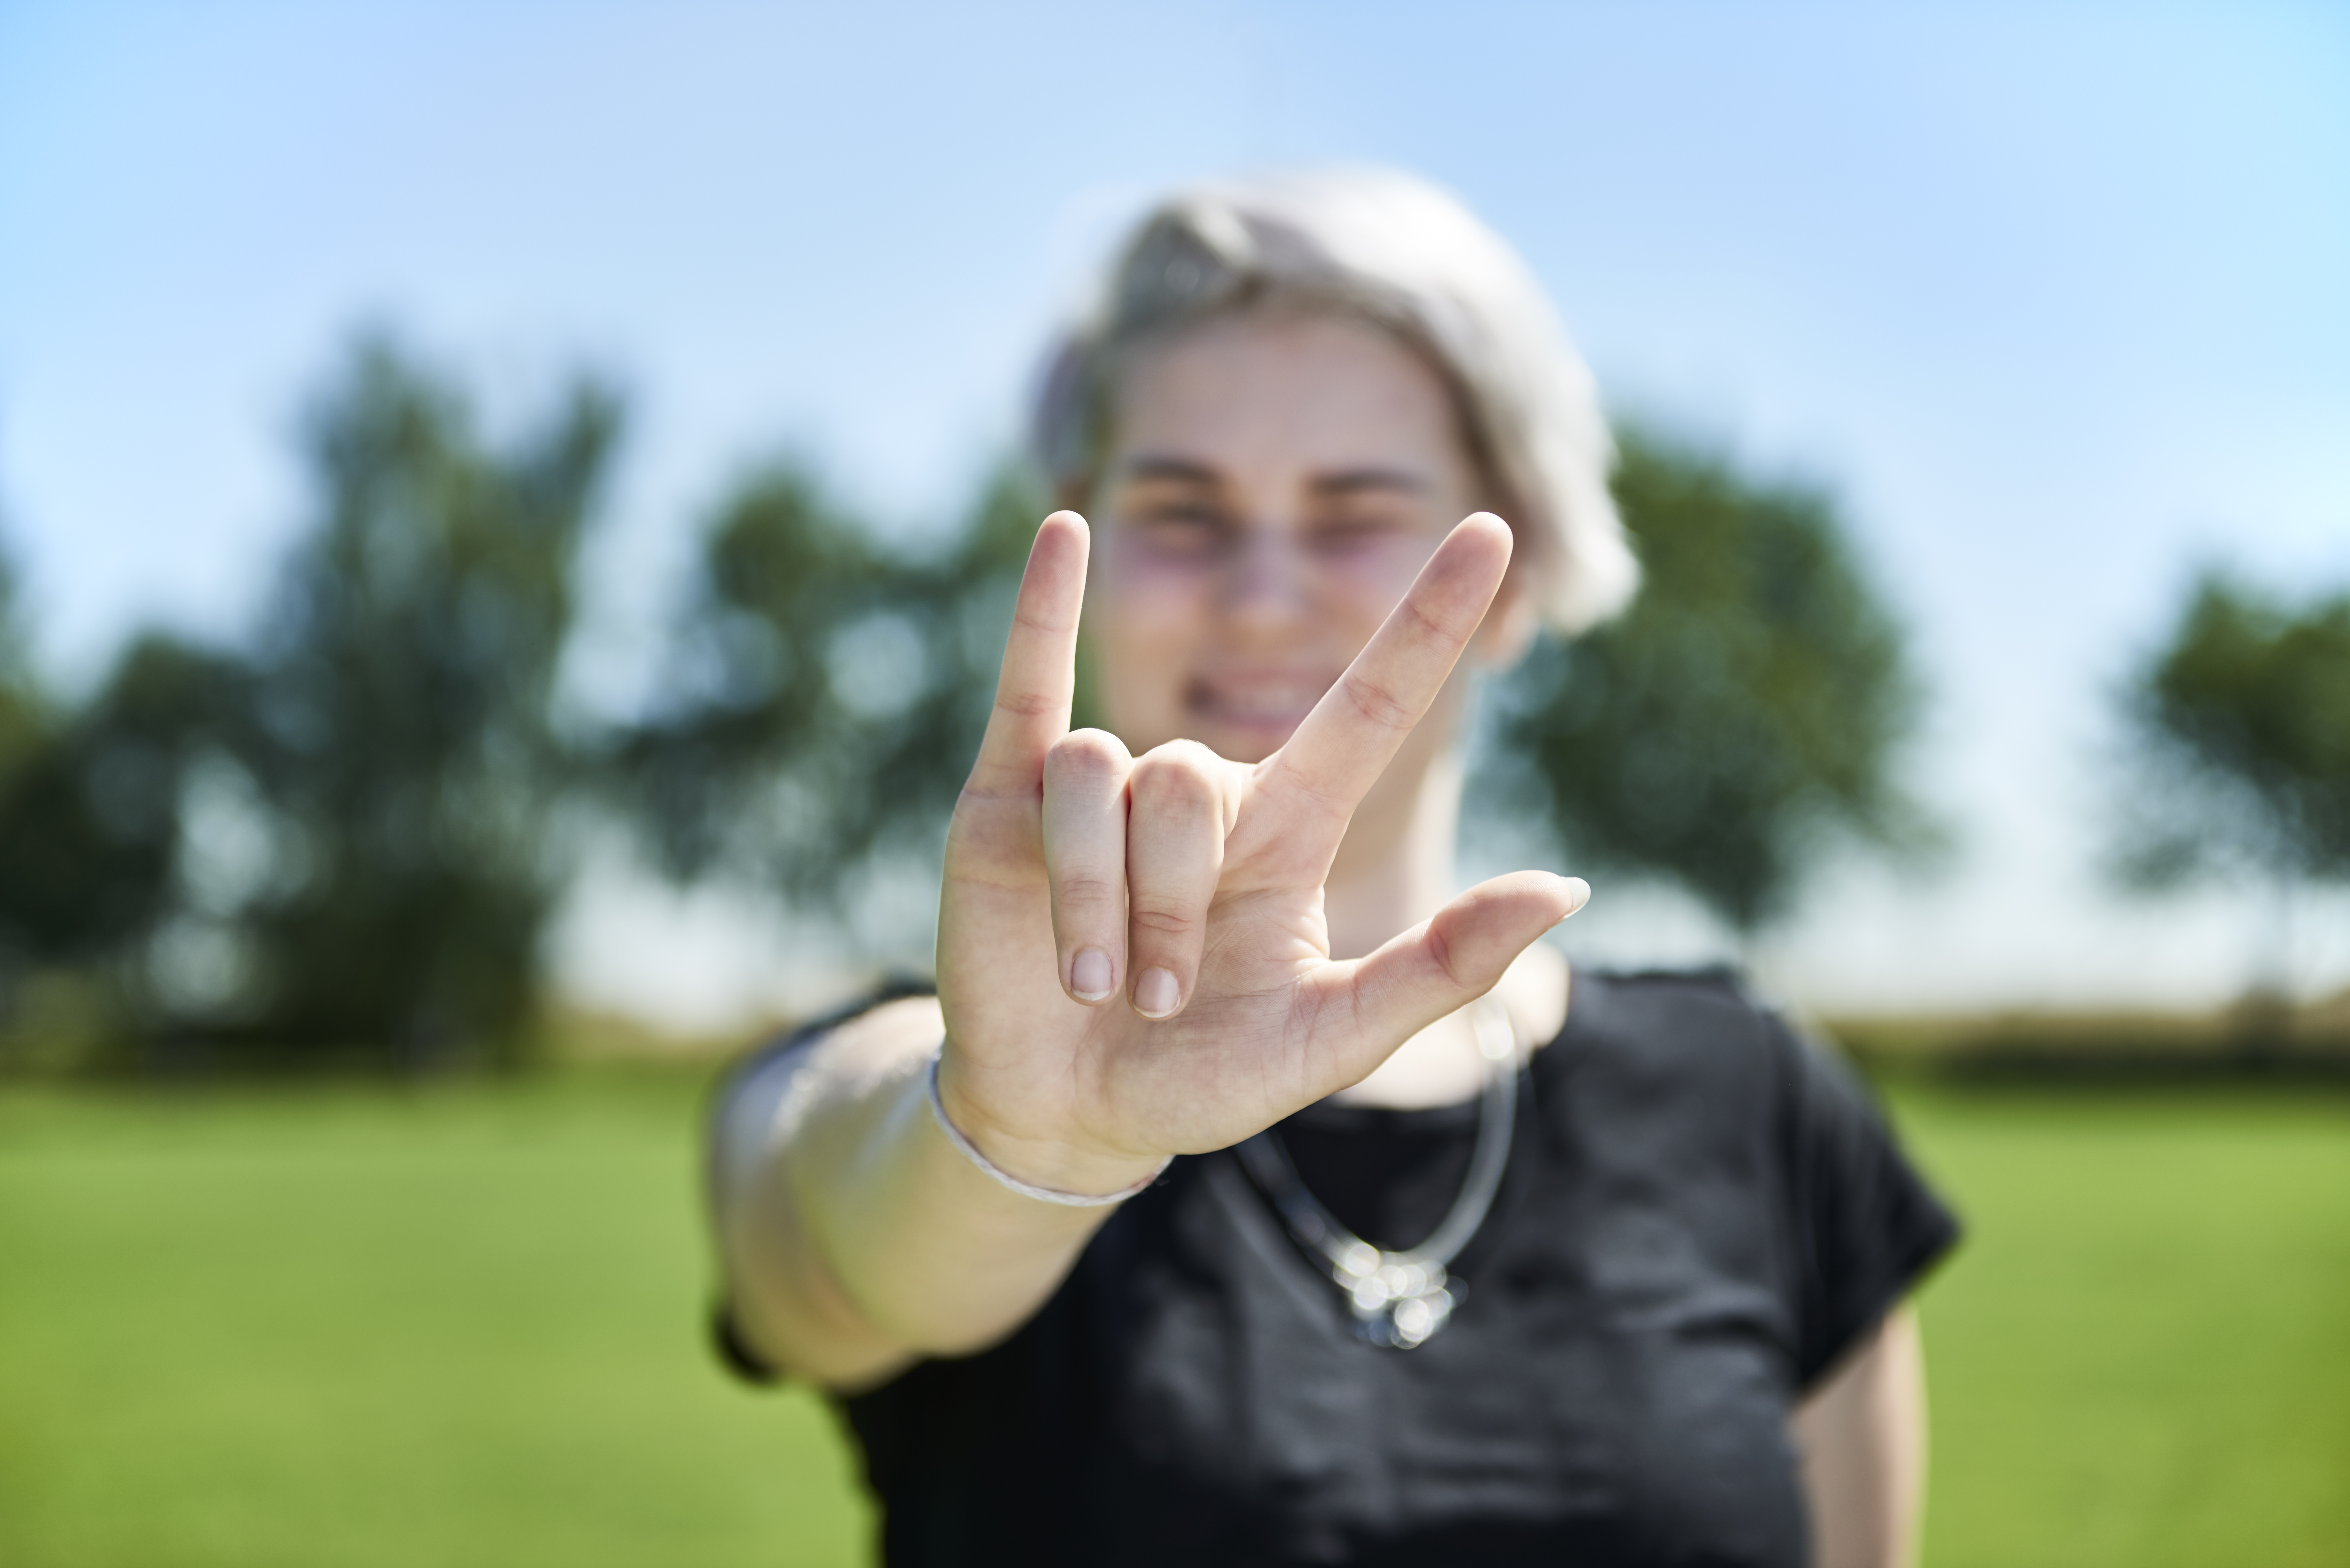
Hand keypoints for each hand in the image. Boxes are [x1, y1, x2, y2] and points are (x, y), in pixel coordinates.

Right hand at [934, 509, 1586, 1192]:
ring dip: (1097, 891)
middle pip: (1191, 781)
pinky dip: (1045, 608)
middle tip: (1155, 999)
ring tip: (1089, 982)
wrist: (1067, 1113)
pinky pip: (1032, 682)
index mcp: (1289, 829)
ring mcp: (1106, 786)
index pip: (1373, 703)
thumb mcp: (1330, 1040)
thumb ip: (1442, 967)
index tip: (1494, 529)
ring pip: (1106, 774)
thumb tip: (1564, 889)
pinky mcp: (1010, 792)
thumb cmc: (1200, 1080)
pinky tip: (1064, 533)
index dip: (1430, 621)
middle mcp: (1203, 795)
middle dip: (1168, 905)